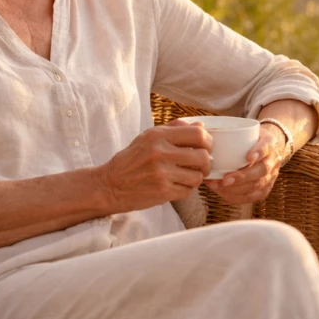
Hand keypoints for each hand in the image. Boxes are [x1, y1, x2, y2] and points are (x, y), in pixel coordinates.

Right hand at [96, 120, 211, 212]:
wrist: (110, 185)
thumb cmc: (131, 160)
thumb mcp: (148, 137)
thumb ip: (175, 129)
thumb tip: (201, 126)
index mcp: (158, 136)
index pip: (198, 134)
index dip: (208, 142)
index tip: (205, 147)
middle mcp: (160, 153)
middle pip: (202, 157)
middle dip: (206, 163)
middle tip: (200, 166)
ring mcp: (162, 173)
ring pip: (197, 177)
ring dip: (196, 178)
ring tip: (186, 176)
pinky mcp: (162, 191)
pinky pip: (188, 191)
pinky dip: (185, 189)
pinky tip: (175, 185)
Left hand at [204, 123, 290, 204]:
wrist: (267, 148)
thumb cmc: (250, 138)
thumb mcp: (245, 129)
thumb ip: (228, 130)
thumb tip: (199, 127)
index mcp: (270, 142)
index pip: (267, 147)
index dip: (259, 152)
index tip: (248, 158)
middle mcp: (274, 160)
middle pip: (262, 170)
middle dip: (243, 177)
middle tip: (225, 180)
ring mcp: (272, 175)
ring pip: (258, 186)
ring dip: (237, 189)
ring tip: (218, 187)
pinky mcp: (266, 188)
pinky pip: (254, 196)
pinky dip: (238, 197)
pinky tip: (223, 193)